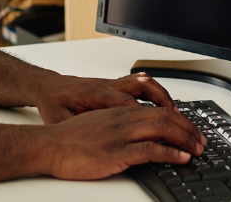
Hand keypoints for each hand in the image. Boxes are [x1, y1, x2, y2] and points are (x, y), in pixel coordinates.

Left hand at [31, 72, 188, 124]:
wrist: (48, 86)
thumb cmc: (53, 102)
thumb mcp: (58, 119)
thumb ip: (75, 129)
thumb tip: (86, 144)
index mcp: (95, 94)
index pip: (127, 103)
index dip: (146, 117)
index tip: (161, 133)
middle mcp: (108, 87)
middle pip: (144, 90)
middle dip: (166, 106)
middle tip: (182, 126)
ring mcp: (113, 85)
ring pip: (146, 85)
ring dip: (165, 99)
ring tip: (180, 118)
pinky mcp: (115, 87)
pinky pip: (141, 86)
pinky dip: (156, 95)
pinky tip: (165, 109)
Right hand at [40, 105, 205, 180]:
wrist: (48, 145)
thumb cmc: (68, 138)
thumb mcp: (98, 126)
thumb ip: (118, 126)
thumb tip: (136, 135)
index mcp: (120, 111)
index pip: (157, 109)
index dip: (179, 120)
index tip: (190, 130)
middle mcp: (123, 118)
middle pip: (166, 116)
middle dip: (189, 129)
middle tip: (201, 141)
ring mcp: (120, 134)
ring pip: (162, 128)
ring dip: (185, 139)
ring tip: (197, 150)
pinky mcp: (115, 152)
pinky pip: (149, 150)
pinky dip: (170, 153)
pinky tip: (181, 158)